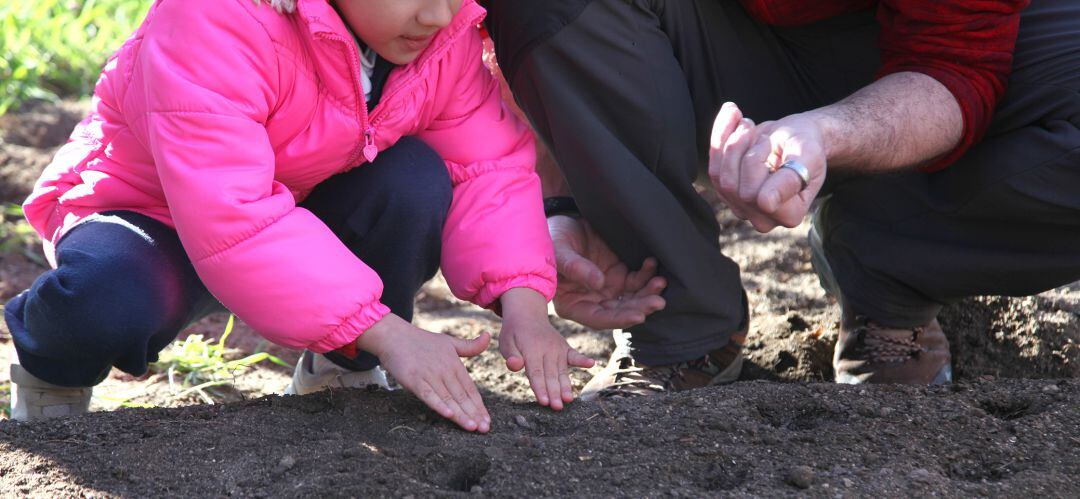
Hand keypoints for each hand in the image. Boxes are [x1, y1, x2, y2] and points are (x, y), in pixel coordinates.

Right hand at [357, 314, 490, 432]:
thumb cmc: (422, 340)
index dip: (479, 406)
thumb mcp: (449, 342)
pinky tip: (449, 414)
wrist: (394, 336)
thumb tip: (488, 335)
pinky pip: (428, 394)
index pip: (470, 389)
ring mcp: (429, 375)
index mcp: (454, 364)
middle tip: (484, 429)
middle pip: (461, 396)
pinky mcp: (414, 379)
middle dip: (474, 414)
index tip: (487, 420)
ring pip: (448, 398)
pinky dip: (439, 404)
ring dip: (460, 414)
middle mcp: (444, 370)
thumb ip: (469, 346)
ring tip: (472, 427)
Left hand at [499, 288, 595, 409]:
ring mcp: (558, 349)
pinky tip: (591, 364)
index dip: (540, 388)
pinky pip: (574, 355)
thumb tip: (515, 366)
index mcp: (531, 350)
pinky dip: (583, 360)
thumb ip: (511, 355)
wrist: (527, 313)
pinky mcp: (565, 348)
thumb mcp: (506, 342)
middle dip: (554, 392)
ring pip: (562, 371)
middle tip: (557, 408)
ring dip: (566, 386)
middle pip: (551, 375)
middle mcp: (547, 350)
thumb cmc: (514, 333)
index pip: (536, 373)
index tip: (544, 402)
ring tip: (569, 400)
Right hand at [548, 215, 666, 328]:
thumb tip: (598, 284)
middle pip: (619, 312)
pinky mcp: (619, 276)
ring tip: (660, 282)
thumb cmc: (555, 238)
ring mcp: (607, 289)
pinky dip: (646, 275)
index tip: (638, 316)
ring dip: (647, 294)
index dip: (618, 319)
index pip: (598, 318)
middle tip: (658, 302)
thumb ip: (575, 267)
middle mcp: (591, 301)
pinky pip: (636, 281)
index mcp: (572, 303)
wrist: (565, 221)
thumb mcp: (559, 250)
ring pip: (632, 299)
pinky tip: (652, 264)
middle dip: (640, 308)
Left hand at [708, 102, 827, 231]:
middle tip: (763, 133)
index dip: (758, 162)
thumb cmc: (806, 144)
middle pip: (733, 186)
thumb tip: (767, 203)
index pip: (756, 195)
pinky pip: (713, 167)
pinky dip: (719, 137)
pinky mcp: (727, 193)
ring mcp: (742, 208)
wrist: (795, 136)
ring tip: (748, 124)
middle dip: (743, 149)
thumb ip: (791, 178)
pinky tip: (732, 116)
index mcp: (790, 214)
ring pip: (720, 176)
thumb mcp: (807, 154)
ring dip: (731, 142)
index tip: (772, 142)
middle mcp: (764, 219)